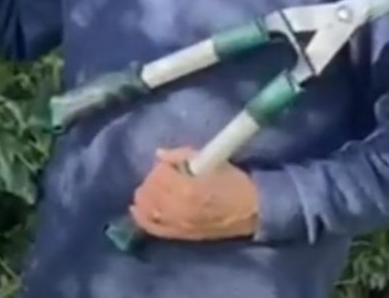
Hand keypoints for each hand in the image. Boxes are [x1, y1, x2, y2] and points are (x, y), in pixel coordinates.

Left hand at [129, 147, 258, 240]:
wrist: (251, 211)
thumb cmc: (233, 182)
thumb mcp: (211, 160)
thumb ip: (182, 155)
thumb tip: (159, 154)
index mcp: (187, 188)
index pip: (159, 174)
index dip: (163, 165)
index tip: (172, 163)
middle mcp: (177, 208)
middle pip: (148, 192)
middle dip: (152, 180)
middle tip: (162, 174)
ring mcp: (177, 224)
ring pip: (146, 211)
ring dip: (145, 197)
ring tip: (149, 189)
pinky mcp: (180, 235)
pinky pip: (153, 228)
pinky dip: (142, 217)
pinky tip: (138, 209)